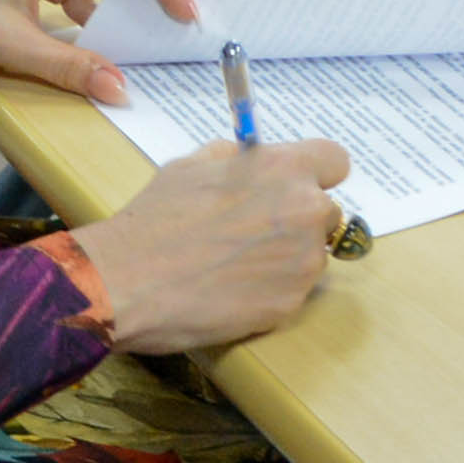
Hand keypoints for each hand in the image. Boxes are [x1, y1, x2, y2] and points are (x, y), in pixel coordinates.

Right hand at [80, 138, 354, 351]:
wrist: (127, 281)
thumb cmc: (155, 220)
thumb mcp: (192, 166)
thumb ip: (236, 159)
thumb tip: (251, 159)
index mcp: (284, 168)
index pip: (336, 161)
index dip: (315, 174)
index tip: (297, 186)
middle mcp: (305, 210)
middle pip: (327, 211)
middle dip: (298, 219)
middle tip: (255, 232)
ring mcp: (303, 261)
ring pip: (312, 254)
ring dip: (286, 258)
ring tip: (235, 265)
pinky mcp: (291, 303)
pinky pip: (293, 291)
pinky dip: (271, 291)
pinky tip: (233, 290)